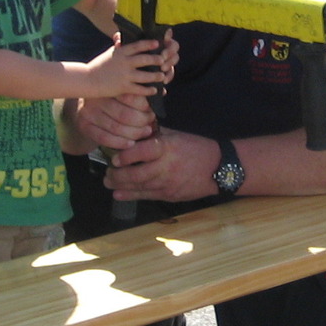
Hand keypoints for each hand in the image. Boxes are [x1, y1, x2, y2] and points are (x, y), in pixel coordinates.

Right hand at [69, 89, 158, 152]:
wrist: (86, 107)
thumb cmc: (112, 99)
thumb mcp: (123, 92)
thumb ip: (138, 93)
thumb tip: (162, 92)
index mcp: (107, 87)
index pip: (130, 97)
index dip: (145, 106)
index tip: (152, 111)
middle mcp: (97, 98)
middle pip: (125, 115)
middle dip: (142, 122)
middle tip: (151, 123)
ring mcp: (88, 112)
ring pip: (116, 128)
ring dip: (134, 133)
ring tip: (145, 132)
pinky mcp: (84, 125)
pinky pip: (104, 137)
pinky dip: (119, 142)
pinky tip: (131, 143)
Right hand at [82, 34, 169, 98]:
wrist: (87, 79)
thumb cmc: (98, 65)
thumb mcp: (108, 53)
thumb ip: (118, 47)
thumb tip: (119, 36)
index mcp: (121, 52)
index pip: (138, 46)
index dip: (149, 44)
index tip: (158, 44)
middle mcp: (124, 62)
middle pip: (145, 60)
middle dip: (156, 60)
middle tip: (163, 61)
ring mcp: (125, 75)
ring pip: (146, 76)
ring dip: (156, 76)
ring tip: (162, 76)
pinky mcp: (124, 87)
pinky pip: (140, 89)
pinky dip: (149, 90)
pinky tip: (155, 90)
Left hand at [104, 127, 222, 204]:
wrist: (218, 168)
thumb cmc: (195, 147)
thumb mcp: (175, 135)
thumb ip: (154, 134)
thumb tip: (133, 130)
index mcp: (167, 148)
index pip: (143, 151)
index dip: (126, 156)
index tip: (114, 158)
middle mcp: (166, 167)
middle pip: (137, 174)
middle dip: (117, 175)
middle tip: (107, 173)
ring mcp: (167, 183)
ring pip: (139, 187)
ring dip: (120, 186)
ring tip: (109, 182)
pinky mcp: (169, 195)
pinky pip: (146, 196)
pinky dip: (130, 195)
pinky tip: (118, 194)